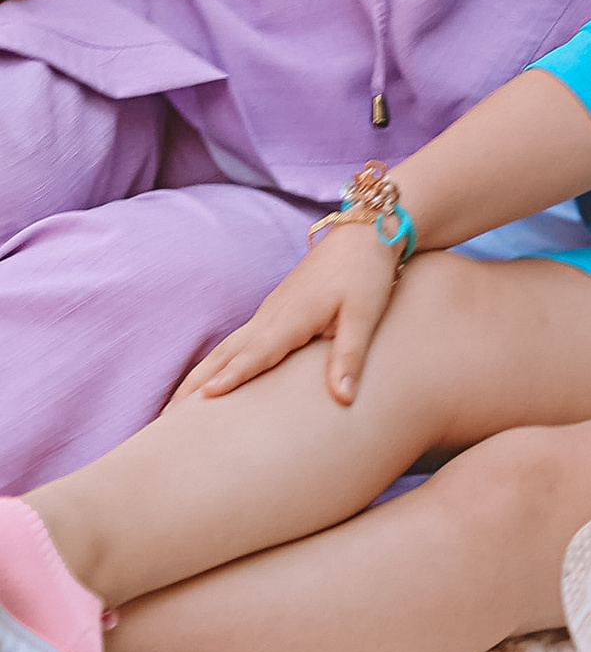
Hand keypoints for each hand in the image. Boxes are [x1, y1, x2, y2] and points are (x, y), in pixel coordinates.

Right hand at [174, 218, 407, 407]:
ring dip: (199, 375)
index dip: (232, 376)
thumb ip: (349, 358)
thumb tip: (343, 400)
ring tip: (173, 408)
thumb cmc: (364, 274)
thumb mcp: (364, 316)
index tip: (204, 398)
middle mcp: (271, 316)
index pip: (256, 354)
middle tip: (165, 419)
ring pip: (226, 348)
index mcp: (290, 318)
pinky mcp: (274, 312)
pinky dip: (216, 363)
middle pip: (226, 355)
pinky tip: (211, 378)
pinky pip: (237, 342)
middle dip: (195, 385)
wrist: (363, 233)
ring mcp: (268, 313)